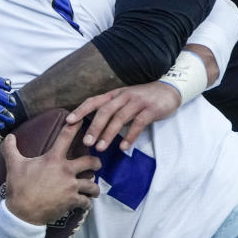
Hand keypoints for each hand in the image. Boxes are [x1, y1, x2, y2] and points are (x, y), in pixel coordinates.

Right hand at [3, 121, 99, 225]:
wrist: (23, 212)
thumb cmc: (19, 186)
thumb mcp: (13, 165)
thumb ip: (11, 148)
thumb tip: (9, 136)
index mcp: (53, 159)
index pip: (66, 137)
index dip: (75, 126)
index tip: (83, 120)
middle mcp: (66, 171)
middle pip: (90, 162)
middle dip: (96, 162)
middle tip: (96, 164)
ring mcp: (71, 187)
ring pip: (92, 185)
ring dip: (94, 187)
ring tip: (94, 189)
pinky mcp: (72, 201)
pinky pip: (86, 201)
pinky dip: (87, 203)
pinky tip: (86, 204)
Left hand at [66, 81, 180, 151]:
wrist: (169, 89)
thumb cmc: (142, 98)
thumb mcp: (124, 100)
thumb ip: (111, 110)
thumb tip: (93, 127)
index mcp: (114, 94)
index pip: (94, 101)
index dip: (81, 110)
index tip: (68, 122)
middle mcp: (123, 96)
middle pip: (105, 111)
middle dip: (94, 127)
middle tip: (86, 142)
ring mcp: (137, 102)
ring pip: (120, 118)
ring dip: (109, 134)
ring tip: (101, 148)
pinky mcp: (150, 110)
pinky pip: (138, 124)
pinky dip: (130, 136)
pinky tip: (123, 147)